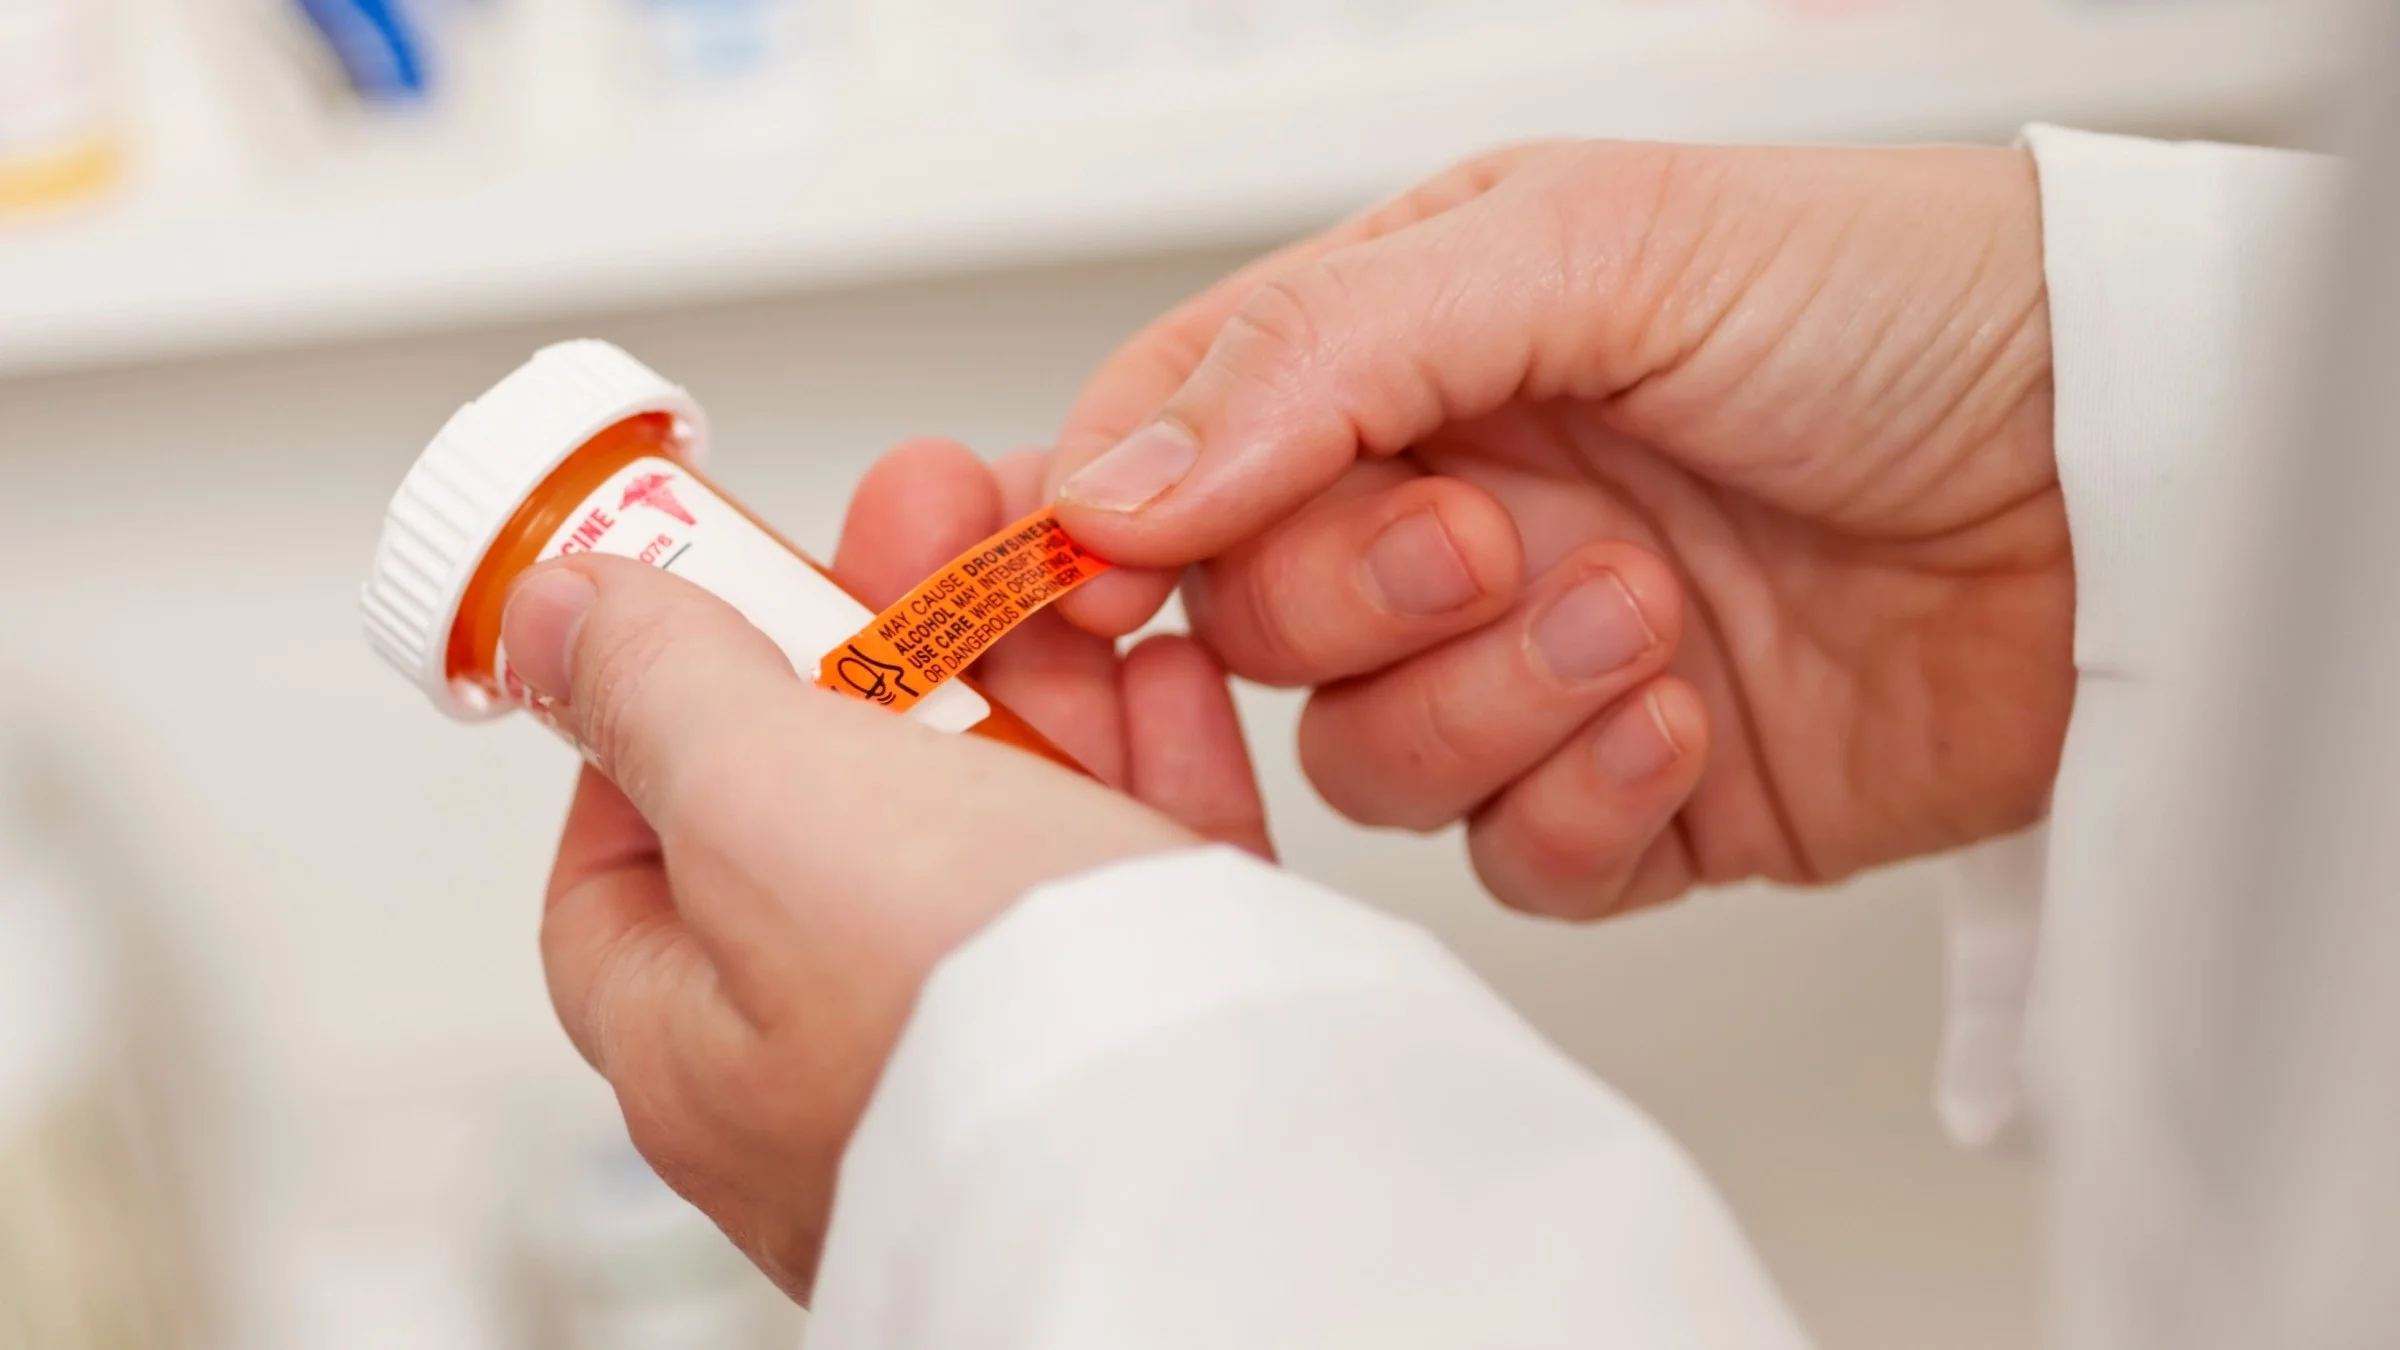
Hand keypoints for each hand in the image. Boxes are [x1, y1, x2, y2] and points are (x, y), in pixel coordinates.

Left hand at [507, 439, 1266, 1298]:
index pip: (623, 865)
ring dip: (1033, 667)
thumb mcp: (763, 806)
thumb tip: (557, 618)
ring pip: (1003, 817)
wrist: (1226, 1149)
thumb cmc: (974, 1029)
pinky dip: (1154, 746)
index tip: (721, 594)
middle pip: (834, 804)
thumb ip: (660, 691)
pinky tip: (1167, 661)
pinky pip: (1145, 862)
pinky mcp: (1164, 1022)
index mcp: (703, 1045)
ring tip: (1068, 555)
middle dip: (885, 633)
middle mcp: (846, 1057)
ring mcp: (1013, 1041)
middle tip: (935, 504)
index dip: (657, 710)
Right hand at [1043, 140, 2072, 916]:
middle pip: (1250, 628)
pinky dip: (1587, 806)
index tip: (1087, 577)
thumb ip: (1319, 353)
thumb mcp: (1588, 244)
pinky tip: (1690, 717)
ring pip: (1367, 764)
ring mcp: (1532, 667)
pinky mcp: (1630, 799)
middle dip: (1359, 601)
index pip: (1165, 450)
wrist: (2129, 474)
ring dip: (1494, 704)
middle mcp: (1452, 511)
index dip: (1098, 525)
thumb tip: (1108, 483)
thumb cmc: (1892, 301)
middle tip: (1492, 537)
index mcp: (1408, 356)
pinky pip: (1513, 864)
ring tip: (1643, 613)